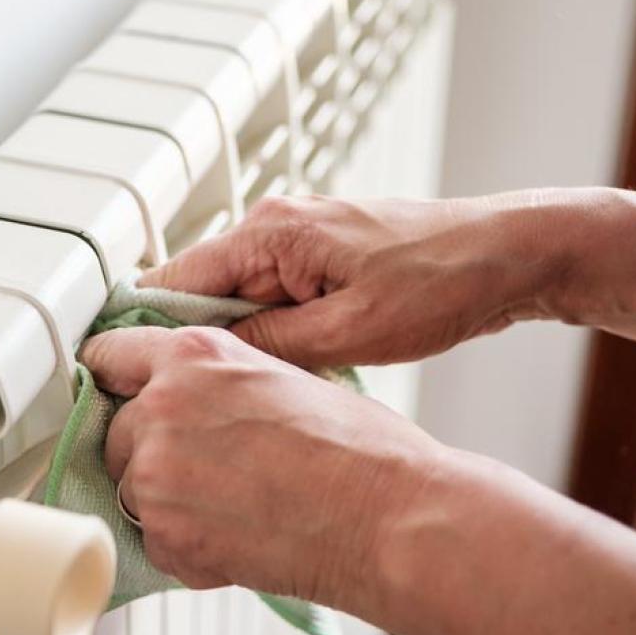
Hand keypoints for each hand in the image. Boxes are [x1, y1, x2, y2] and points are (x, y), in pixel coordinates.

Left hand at [79, 324, 448, 612]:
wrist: (385, 516)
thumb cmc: (360, 450)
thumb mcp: (287, 376)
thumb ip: (224, 381)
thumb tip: (204, 396)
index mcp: (193, 356)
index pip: (111, 356)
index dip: (118, 380)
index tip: (117, 394)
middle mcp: (162, 407)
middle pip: (119, 431)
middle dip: (155, 451)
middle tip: (216, 469)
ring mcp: (156, 475)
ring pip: (134, 490)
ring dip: (171, 502)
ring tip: (238, 506)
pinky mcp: (165, 536)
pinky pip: (155, 543)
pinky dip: (188, 548)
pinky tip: (242, 537)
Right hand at [141, 191, 588, 366]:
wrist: (511, 256)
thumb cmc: (444, 283)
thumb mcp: (350, 332)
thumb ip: (270, 345)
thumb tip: (206, 362)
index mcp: (271, 232)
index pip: (173, 282)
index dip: (145, 336)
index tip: (125, 383)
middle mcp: (275, 226)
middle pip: (199, 295)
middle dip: (190, 349)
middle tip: (179, 408)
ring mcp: (299, 241)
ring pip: (236, 303)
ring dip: (234, 348)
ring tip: (228, 403)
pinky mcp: (322, 261)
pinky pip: (271, 303)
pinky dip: (267, 339)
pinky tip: (277, 380)